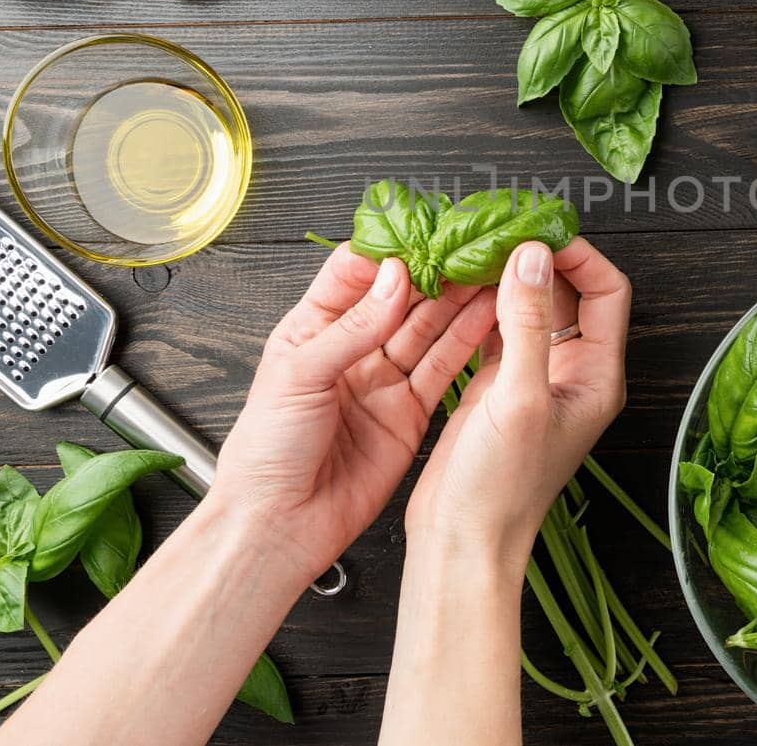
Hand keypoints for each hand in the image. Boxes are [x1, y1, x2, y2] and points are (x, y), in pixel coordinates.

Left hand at [213, 245, 497, 585]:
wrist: (278, 525)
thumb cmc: (265, 451)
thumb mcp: (299, 373)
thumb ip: (353, 326)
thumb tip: (394, 278)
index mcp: (311, 329)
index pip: (356, 273)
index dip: (391, 251)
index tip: (425, 231)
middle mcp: (351, 350)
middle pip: (401, 298)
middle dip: (436, 271)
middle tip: (472, 247)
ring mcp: (382, 381)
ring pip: (428, 330)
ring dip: (459, 300)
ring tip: (491, 272)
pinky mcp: (409, 413)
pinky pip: (442, 369)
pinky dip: (468, 342)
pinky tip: (490, 315)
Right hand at [405, 237, 630, 573]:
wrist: (461, 542)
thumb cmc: (499, 487)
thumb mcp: (518, 399)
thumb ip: (527, 324)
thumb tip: (532, 255)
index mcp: (597, 375)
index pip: (606, 291)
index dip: (577, 255)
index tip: (537, 229)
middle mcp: (572, 372)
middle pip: (567, 292)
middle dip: (537, 256)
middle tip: (499, 227)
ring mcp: (533, 377)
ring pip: (529, 306)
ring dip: (506, 275)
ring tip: (474, 247)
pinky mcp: (496, 385)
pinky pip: (497, 327)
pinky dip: (481, 303)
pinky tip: (457, 283)